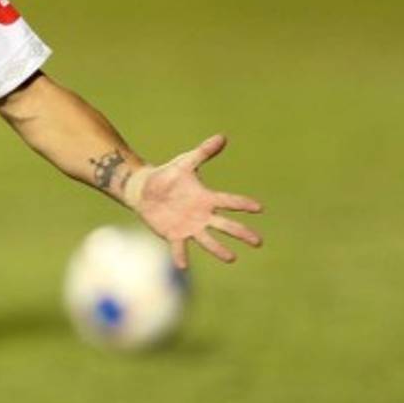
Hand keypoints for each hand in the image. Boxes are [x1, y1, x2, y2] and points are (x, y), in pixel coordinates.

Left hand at [131, 134, 262, 269]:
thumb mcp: (185, 162)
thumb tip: (222, 137)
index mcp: (207, 198)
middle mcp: (202, 215)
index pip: (229, 201)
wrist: (144, 189)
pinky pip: (179, 247)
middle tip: (258, 242)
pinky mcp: (173, 234)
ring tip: (232, 258)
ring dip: (219, 249)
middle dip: (241, 233)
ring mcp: (189, 226)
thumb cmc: (168, 176)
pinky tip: (183, 265)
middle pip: (225, 225)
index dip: (243, 204)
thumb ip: (203, 152)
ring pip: (207, 240)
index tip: (259, 208)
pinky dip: (181, 255)